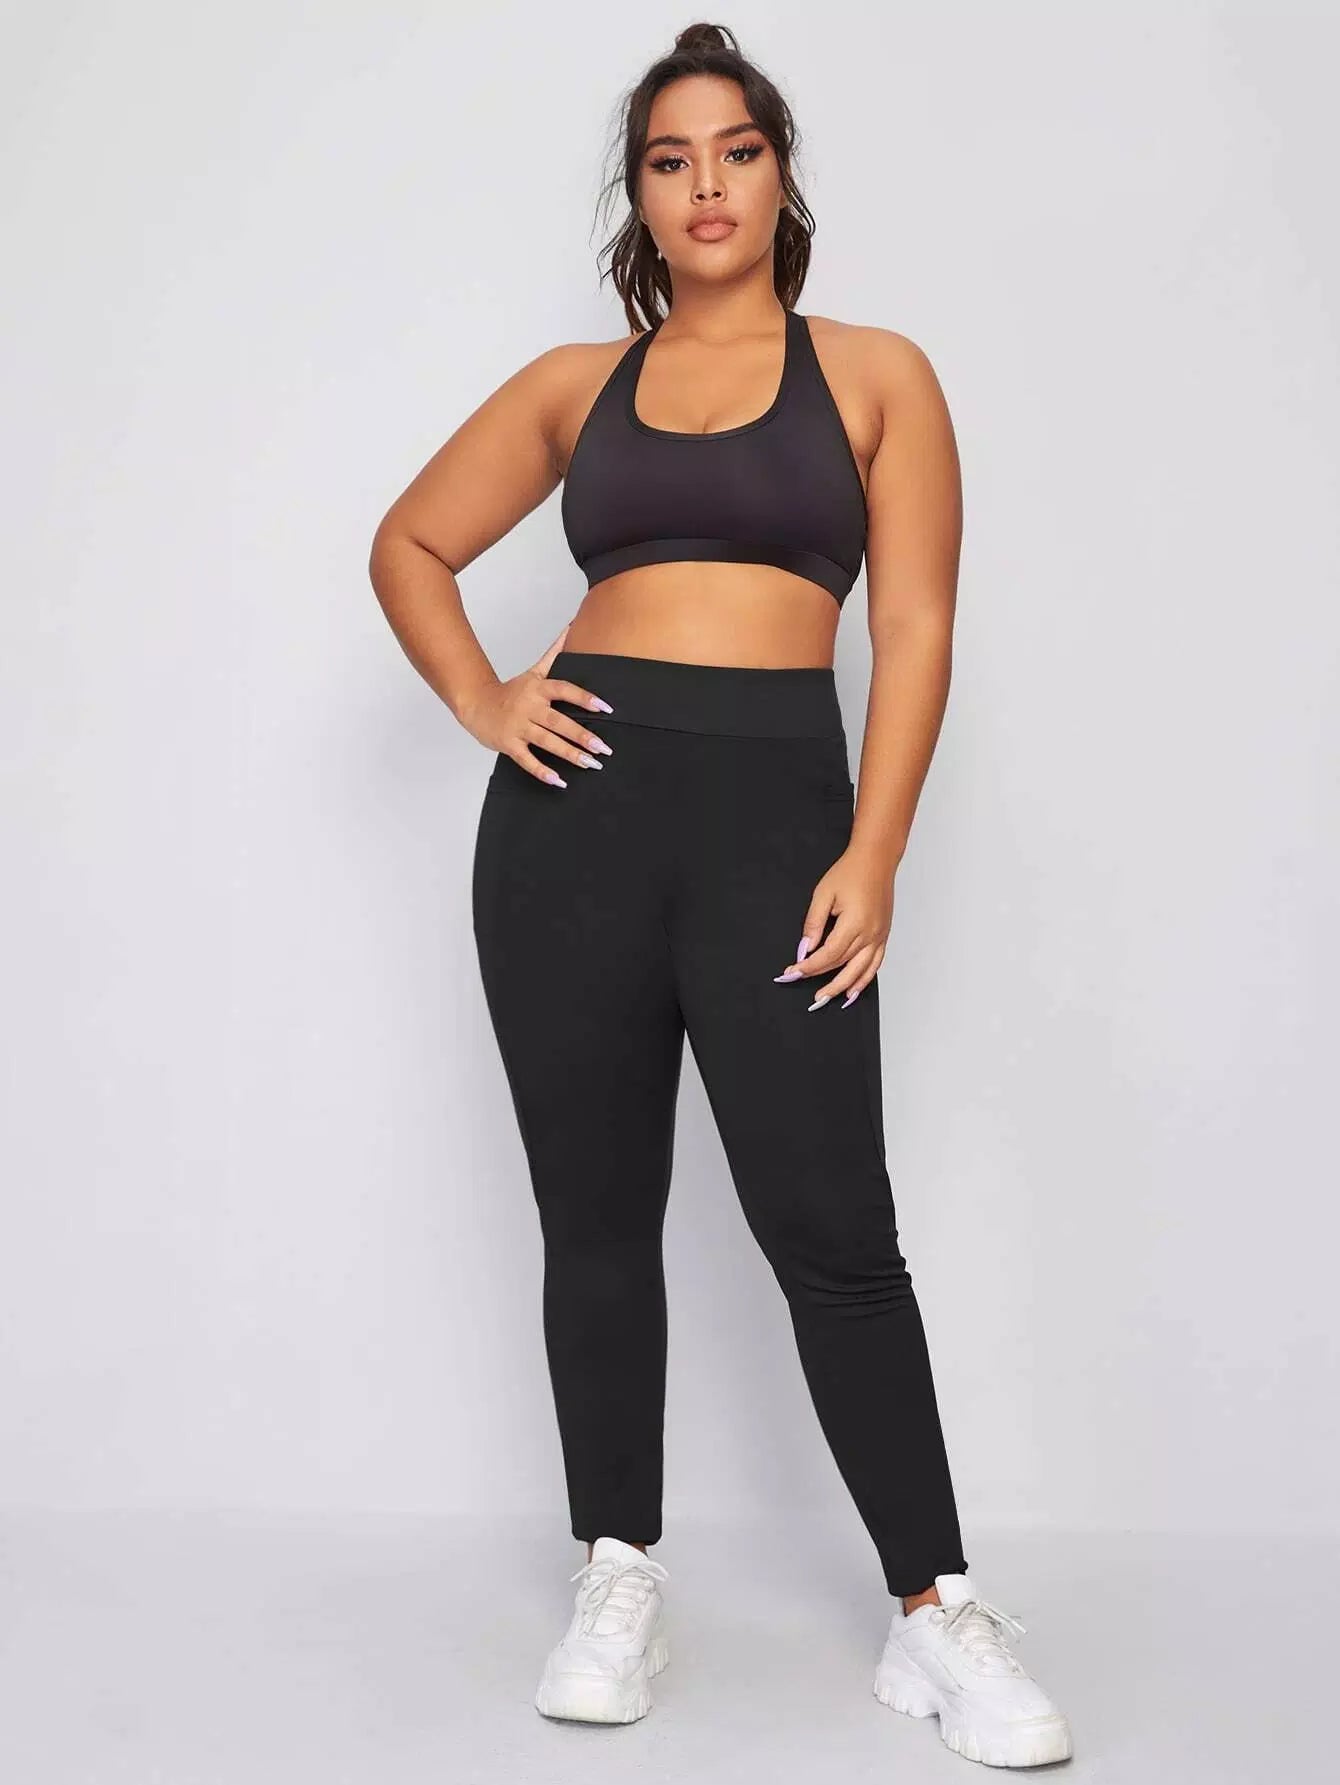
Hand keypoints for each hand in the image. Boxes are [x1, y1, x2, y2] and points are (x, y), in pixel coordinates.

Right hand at [461, 623, 613, 787]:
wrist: (476, 704)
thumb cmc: (511, 691)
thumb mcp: (532, 672)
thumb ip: (554, 654)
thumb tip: (571, 628)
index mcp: (537, 689)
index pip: (564, 690)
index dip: (584, 698)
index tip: (606, 708)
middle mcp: (528, 707)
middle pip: (558, 722)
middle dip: (582, 736)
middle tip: (604, 748)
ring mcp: (518, 727)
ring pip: (546, 742)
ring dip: (569, 755)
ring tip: (590, 764)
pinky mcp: (509, 745)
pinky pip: (527, 760)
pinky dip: (542, 771)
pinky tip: (559, 781)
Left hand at [772, 843, 893, 1008]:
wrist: (876, 860)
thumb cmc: (850, 872)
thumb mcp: (823, 894)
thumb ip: (813, 923)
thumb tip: (805, 947)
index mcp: (854, 923)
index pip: (828, 954)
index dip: (809, 966)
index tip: (793, 971)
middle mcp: (870, 933)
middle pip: (842, 964)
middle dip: (821, 979)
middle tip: (807, 993)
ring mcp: (879, 936)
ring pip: (860, 970)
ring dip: (843, 987)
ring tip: (827, 998)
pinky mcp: (883, 935)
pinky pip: (875, 964)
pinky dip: (864, 980)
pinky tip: (854, 990)